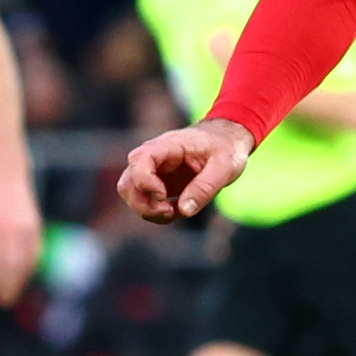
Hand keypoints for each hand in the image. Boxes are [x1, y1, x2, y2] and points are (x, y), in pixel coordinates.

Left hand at [0, 164, 43, 304]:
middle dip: (6, 287)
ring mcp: (25, 228)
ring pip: (25, 263)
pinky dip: (29, 269)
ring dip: (19, 282)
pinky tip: (23, 278)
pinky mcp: (35, 228)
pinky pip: (34, 254)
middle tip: (1, 301)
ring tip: (12, 295)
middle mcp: (10, 229)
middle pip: (10, 266)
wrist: (5, 175)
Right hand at [118, 120, 253, 223]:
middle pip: (127, 183)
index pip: (139, 160)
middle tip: (169, 211)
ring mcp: (155, 173)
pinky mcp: (160, 186)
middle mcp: (154, 159)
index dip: (144, 182)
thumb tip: (185, 210)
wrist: (227, 141)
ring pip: (131, 195)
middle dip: (142, 204)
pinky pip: (146, 203)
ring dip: (147, 211)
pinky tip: (179, 211)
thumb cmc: (226, 148)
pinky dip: (158, 214)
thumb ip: (206, 186)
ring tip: (174, 213)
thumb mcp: (225, 166)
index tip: (164, 196)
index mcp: (168, 146)